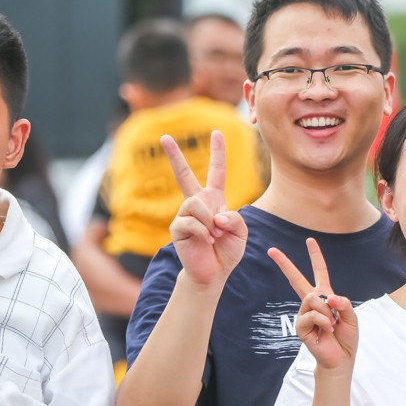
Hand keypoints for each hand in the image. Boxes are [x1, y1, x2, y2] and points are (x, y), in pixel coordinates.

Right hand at [162, 130, 246, 286]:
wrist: (214, 272)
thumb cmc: (227, 251)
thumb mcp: (241, 232)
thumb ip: (235, 219)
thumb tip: (216, 215)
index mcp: (214, 199)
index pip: (216, 171)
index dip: (218, 152)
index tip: (217, 132)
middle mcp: (197, 203)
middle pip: (182, 175)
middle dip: (174, 156)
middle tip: (164, 136)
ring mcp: (184, 214)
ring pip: (196, 204)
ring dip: (210, 221)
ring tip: (214, 235)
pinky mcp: (177, 227)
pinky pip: (190, 221)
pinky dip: (203, 232)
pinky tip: (205, 240)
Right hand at [268, 238, 357, 373]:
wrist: (340, 358)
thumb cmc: (346, 337)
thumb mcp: (351, 316)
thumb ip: (343, 303)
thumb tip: (327, 297)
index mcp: (325, 296)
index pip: (319, 272)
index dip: (315, 256)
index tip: (310, 240)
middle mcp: (312, 303)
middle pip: (296, 279)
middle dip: (285, 264)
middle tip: (271, 250)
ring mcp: (304, 314)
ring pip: (312, 299)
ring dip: (327, 312)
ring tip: (332, 324)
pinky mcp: (301, 326)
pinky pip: (312, 315)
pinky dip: (324, 321)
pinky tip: (327, 330)